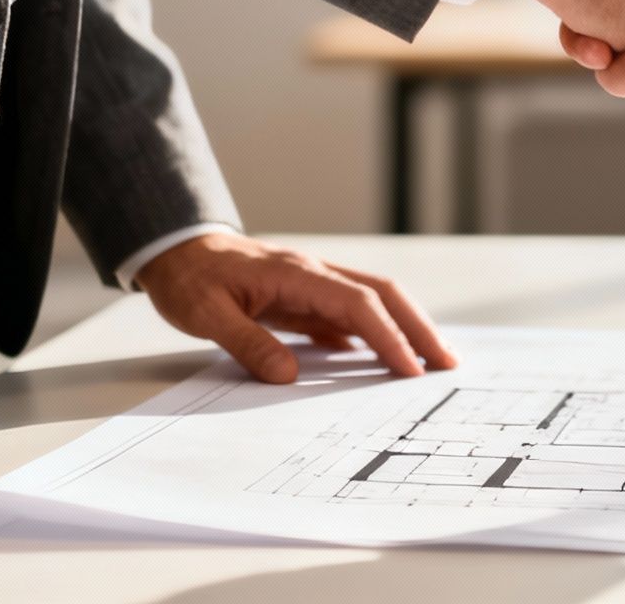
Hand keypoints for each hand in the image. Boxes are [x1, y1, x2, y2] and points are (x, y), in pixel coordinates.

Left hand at [135, 231, 455, 382]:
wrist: (176, 249)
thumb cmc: (190, 279)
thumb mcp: (206, 315)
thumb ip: (248, 343)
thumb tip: (289, 375)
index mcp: (296, 274)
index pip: (357, 304)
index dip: (388, 336)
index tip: (410, 368)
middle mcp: (314, 273)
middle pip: (382, 294)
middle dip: (418, 328)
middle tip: (447, 362)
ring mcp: (313, 282)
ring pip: (374, 300)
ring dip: (406, 327)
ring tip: (430, 360)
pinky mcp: (306, 295)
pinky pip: (351, 313)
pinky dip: (376, 333)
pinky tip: (384, 359)